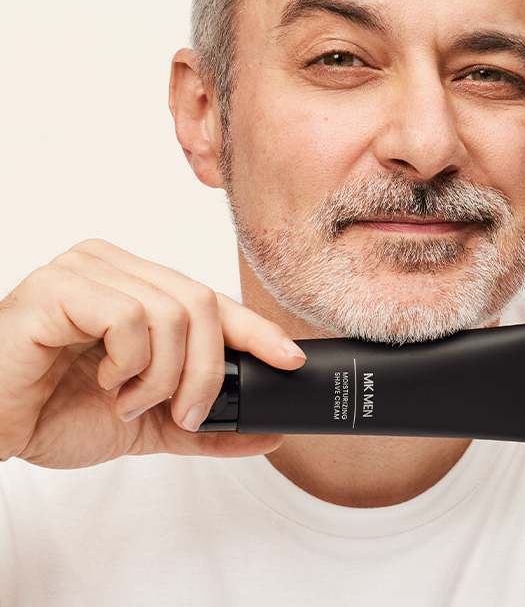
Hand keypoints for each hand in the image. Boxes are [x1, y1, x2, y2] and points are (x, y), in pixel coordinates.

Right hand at [0, 239, 305, 468]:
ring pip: (174, 312)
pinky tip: (104, 380)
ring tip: (129, 400)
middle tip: (185, 410)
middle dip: (207, 370)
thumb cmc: (55, 411)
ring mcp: (87, 270)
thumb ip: (205, 426)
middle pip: (203, 304)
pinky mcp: (59, 287)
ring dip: (163, 375)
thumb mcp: (149, 424)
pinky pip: (129, 317)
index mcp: (140, 287)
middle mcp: (118, 268)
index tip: (289, 358)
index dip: (257, 329)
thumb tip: (266, 434)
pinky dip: (129, 363)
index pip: (214, 298)